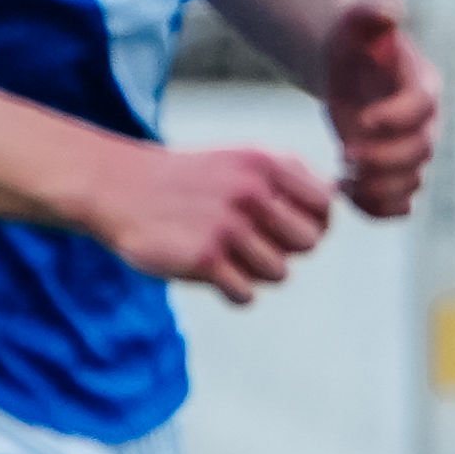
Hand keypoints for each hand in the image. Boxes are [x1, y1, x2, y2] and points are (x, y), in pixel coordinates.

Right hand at [80, 141, 334, 301]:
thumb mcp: (239, 159)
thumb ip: (288, 174)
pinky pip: (247, 295)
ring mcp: (228, 226)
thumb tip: (334, 198)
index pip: (325, 205)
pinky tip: (214, 272)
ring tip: (228, 254)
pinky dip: (234, 291)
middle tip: (254, 242)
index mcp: (265, 163)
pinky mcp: (204, 258)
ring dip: (257, 271)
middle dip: (287, 248)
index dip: (314, 221)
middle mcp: (251, 191)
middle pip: (308, 243)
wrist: (119, 188)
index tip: (288, 226)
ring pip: (280, 273)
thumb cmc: (190, 179)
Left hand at [318, 0, 440, 219]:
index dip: (397, 118)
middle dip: (383, 159)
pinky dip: (376, 209)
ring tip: (341, 176)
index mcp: (424, 83)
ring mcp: (412, 151)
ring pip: (411, 184)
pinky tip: (345, 193)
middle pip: (419, 152)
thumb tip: (392, 10)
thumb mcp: (355, 20)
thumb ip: (372, 11)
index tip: (362, 120)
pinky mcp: (394, 173)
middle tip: (344, 155)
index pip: (423, 107)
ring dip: (377, 188)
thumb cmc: (350, 41)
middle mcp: (426, 122)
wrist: (343, 67)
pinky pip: (398, 205)